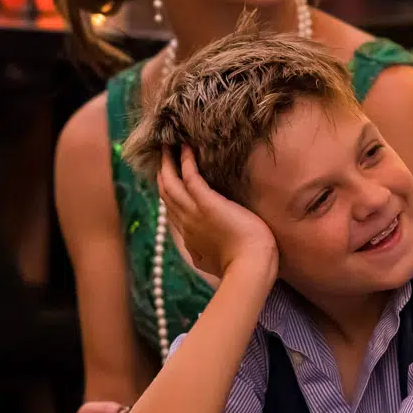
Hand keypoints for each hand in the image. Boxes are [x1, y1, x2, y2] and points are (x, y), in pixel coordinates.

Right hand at [158, 149, 275, 281]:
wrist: (250, 267)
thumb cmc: (240, 265)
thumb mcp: (211, 262)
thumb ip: (201, 252)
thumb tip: (194, 251)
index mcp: (189, 237)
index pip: (172, 210)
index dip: (168, 193)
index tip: (169, 179)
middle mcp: (185, 222)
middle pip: (166, 193)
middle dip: (162, 173)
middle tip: (163, 155)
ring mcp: (193, 212)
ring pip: (170, 183)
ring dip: (168, 162)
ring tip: (169, 145)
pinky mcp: (206, 202)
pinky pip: (190, 176)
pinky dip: (186, 160)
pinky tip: (186, 147)